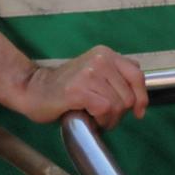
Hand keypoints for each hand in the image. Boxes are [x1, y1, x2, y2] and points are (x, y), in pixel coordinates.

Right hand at [14, 45, 147, 127]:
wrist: (32, 90)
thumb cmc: (66, 88)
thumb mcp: (96, 75)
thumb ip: (117, 76)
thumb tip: (140, 90)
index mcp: (106, 54)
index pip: (137, 76)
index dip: (142, 98)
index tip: (138, 112)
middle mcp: (100, 59)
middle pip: (129, 96)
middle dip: (120, 113)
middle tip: (103, 116)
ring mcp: (89, 73)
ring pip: (118, 105)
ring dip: (109, 119)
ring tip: (94, 116)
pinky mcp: (79, 89)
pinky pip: (105, 109)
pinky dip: (101, 120)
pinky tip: (89, 117)